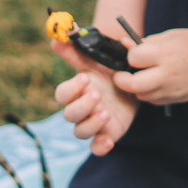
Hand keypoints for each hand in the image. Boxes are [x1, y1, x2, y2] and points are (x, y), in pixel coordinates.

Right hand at [52, 38, 136, 156]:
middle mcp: (80, 110)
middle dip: (82, 105)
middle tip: (98, 94)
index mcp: (75, 92)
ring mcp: (91, 124)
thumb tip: (56, 39)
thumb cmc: (108, 73)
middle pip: (69, 114)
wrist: (131, 87)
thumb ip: (75, 52)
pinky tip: (108, 141)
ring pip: (80, 131)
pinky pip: (96, 148)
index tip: (85, 79)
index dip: (71, 89)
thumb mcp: (95, 62)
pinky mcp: (105, 136)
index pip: (62, 94)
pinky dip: (100, 147)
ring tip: (107, 113)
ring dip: (91, 123)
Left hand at [111, 28, 187, 105]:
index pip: (133, 58)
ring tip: (143, 75)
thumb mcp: (172, 36)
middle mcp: (168, 74)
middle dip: (122, 78)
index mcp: (167, 53)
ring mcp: (172, 89)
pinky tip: (156, 82)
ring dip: (136, 87)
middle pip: (132, 84)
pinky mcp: (176, 99)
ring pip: (141, 95)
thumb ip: (146, 42)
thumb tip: (123, 43)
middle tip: (124, 72)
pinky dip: (149, 93)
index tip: (135, 52)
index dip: (130, 55)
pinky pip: (153, 100)